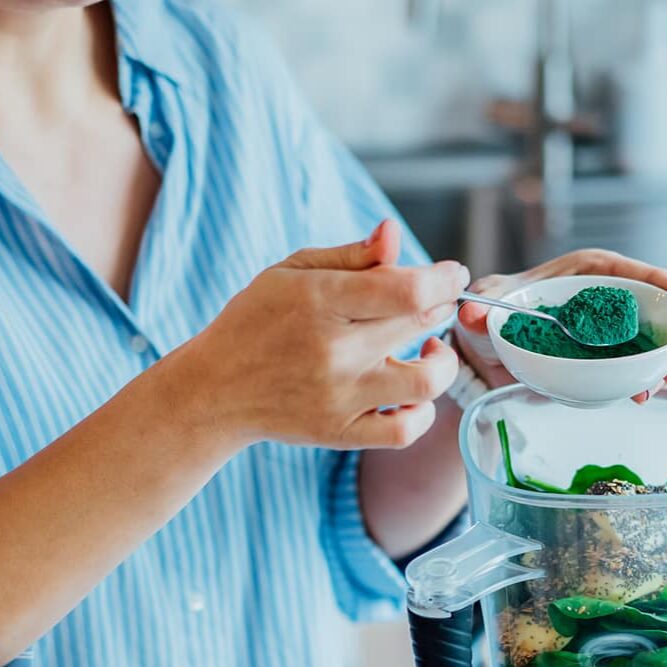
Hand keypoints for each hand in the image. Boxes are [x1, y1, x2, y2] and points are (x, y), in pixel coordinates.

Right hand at [184, 220, 467, 448]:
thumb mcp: (292, 273)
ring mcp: (340, 396)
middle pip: (420, 324)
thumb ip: (350, 256)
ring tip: (432, 350)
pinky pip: (405, 431)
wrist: (215, 390)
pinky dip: (423, 413)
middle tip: (434, 302)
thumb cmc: (256, 322)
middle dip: (442, 306)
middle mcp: (334, 351)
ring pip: (427, 382)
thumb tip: (394, 234)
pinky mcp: (341, 433)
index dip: (444, 279)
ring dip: (444, 361)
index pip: (408, 289)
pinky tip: (412, 392)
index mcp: (321, 301)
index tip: (451, 274)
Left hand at [453, 248, 666, 401]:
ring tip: (655, 389)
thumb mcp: (488, 305)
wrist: (486, 345)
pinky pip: (642, 367)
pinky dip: (658, 379)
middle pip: (659, 312)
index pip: (641, 275)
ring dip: (666, 365)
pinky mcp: (609, 359)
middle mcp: (609, 299)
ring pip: (655, 343)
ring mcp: (613, 332)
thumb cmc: (494, 311)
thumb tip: (471, 312)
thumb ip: (481, 307)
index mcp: (590, 273)